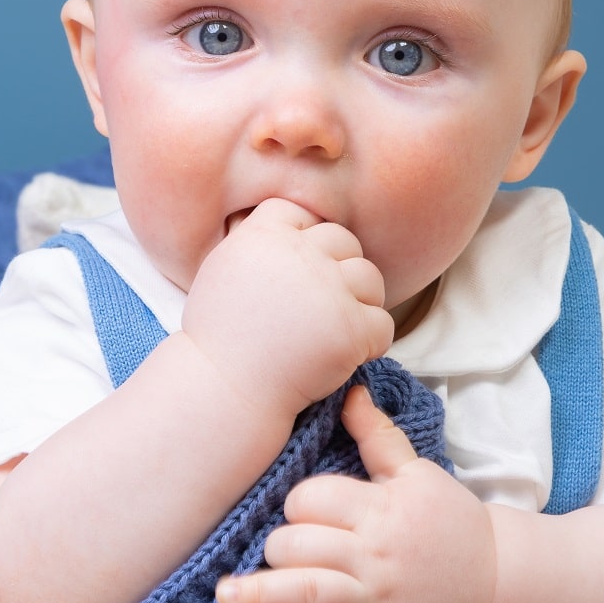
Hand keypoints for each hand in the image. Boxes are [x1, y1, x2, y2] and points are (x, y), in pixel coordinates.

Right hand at [182, 199, 393, 418]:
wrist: (224, 390)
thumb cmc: (220, 338)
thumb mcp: (224, 269)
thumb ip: (258, 242)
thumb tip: (296, 228)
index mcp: (263, 235)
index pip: (302, 212)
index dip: (306, 237)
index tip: (298, 269)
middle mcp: (299, 255)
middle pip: (343, 240)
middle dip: (339, 268)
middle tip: (323, 304)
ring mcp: (328, 290)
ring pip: (370, 277)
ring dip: (361, 301)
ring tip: (338, 328)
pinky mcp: (351, 328)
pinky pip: (383, 323)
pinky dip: (371, 341)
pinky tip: (348, 355)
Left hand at [215, 384, 496, 602]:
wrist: (493, 583)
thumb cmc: (447, 519)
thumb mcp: (416, 472)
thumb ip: (376, 434)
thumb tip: (348, 391)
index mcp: (382, 508)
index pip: (315, 499)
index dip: (298, 503)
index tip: (301, 510)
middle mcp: (376, 555)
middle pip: (302, 545)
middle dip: (276, 546)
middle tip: (272, 549)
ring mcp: (377, 602)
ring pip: (307, 594)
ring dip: (260, 595)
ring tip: (224, 594)